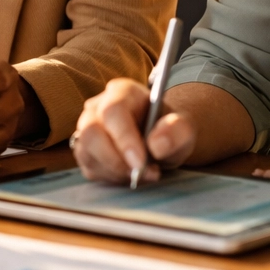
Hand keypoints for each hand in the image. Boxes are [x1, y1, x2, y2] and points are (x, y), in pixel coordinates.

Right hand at [72, 77, 195, 183]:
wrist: (161, 140)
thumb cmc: (169, 130)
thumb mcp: (183, 128)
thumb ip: (177, 131)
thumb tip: (157, 145)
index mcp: (121, 92)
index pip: (112, 111)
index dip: (124, 138)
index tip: (140, 163)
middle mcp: (97, 107)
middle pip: (91, 132)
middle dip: (116, 160)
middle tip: (142, 174)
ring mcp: (87, 128)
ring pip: (86, 152)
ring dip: (115, 171)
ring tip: (141, 174)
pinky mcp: (85, 150)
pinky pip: (89, 168)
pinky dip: (111, 177)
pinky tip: (130, 174)